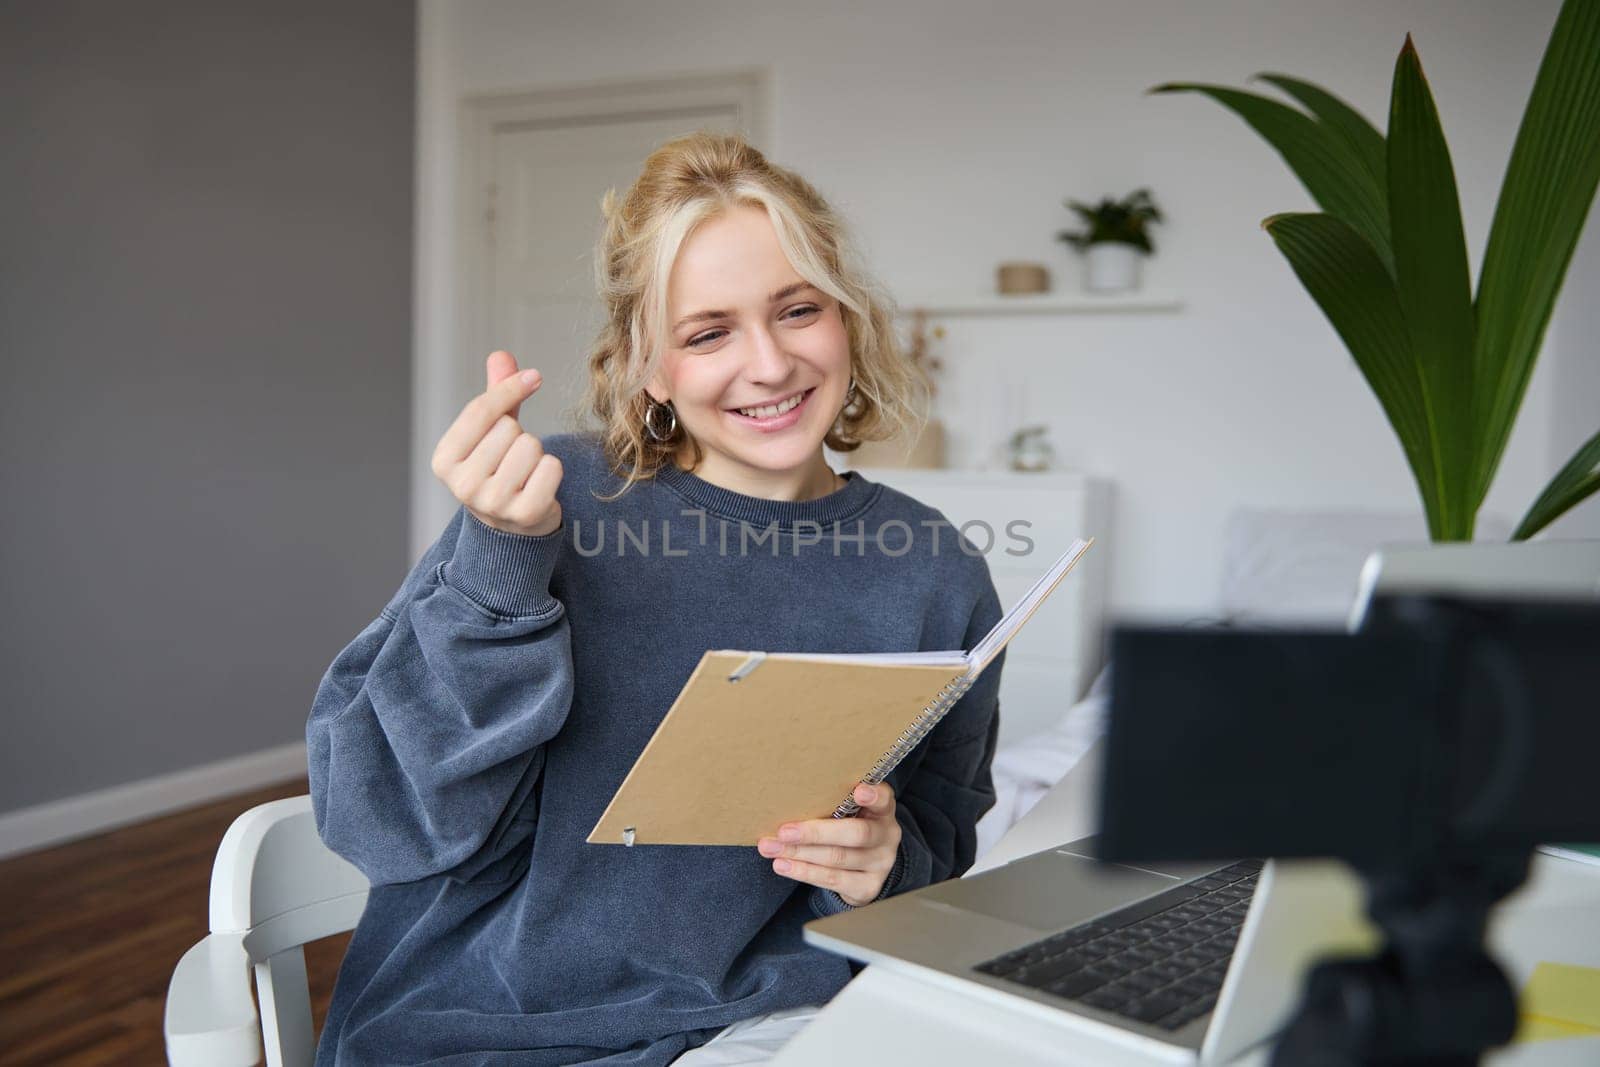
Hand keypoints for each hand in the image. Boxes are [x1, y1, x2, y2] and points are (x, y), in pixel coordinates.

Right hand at [430, 351, 563, 536]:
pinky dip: (552, 471)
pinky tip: (538, 486)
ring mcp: (492, 503)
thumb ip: (495, 396)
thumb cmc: (498, 471)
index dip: (510, 387)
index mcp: (444, 460)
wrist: (510, 530)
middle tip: (512, 460)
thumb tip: (501, 356)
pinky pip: (552, 468)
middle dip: (520, 436)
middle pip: (510, 429)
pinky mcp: (524, 514)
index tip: (533, 376)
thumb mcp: (490, 433)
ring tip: (524, 474)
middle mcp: (462, 485)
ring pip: (532, 446)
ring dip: (537, 454)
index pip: (480, 410)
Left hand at [758, 782, 901, 906]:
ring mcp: (880, 864)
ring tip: (771, 848)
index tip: (859, 791)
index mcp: (882, 810)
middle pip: (856, 834)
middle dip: (816, 833)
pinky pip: (832, 880)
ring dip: (799, 853)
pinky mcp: (867, 887)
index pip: (884, 799)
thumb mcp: (849, 811)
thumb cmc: (848, 827)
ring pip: (838, 858)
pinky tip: (783, 865)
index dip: (873, 795)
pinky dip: (804, 872)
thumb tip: (786, 797)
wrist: (865, 867)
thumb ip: (833, 802)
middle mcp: (887, 836)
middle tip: (784, 831)